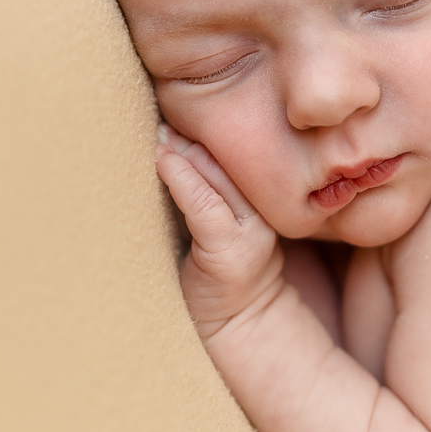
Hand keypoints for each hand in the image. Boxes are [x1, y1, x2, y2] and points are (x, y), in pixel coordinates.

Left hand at [156, 123, 284, 339]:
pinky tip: (163, 161)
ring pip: (219, 175)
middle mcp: (267, 210)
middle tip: (165, 114)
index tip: (183, 107)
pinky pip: (205, 206)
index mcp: (271, 198)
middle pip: (231, 158)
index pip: (245, 151)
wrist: (240, 324)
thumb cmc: (219, 269)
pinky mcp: (230, 252)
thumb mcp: (222, 217)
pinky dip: (182, 179)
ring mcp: (251, 232)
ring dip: (184, 152)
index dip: (213, 129)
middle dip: (195, 134)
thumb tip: (174, 136)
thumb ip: (212, 183)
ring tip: (159, 133)